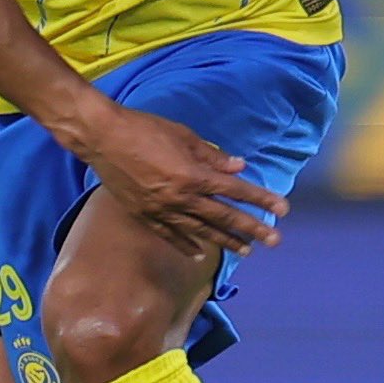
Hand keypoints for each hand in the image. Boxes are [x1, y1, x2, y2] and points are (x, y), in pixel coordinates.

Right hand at [83, 100, 284, 257]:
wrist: (101, 137)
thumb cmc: (143, 129)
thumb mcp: (183, 135)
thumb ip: (212, 155)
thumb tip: (238, 167)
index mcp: (193, 175)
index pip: (235, 190)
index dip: (261, 199)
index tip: (282, 209)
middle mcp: (181, 198)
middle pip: (223, 217)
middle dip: (252, 228)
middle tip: (274, 240)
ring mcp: (162, 210)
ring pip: (200, 231)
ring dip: (225, 241)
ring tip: (247, 250)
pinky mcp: (144, 215)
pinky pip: (170, 235)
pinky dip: (186, 244)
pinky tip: (200, 253)